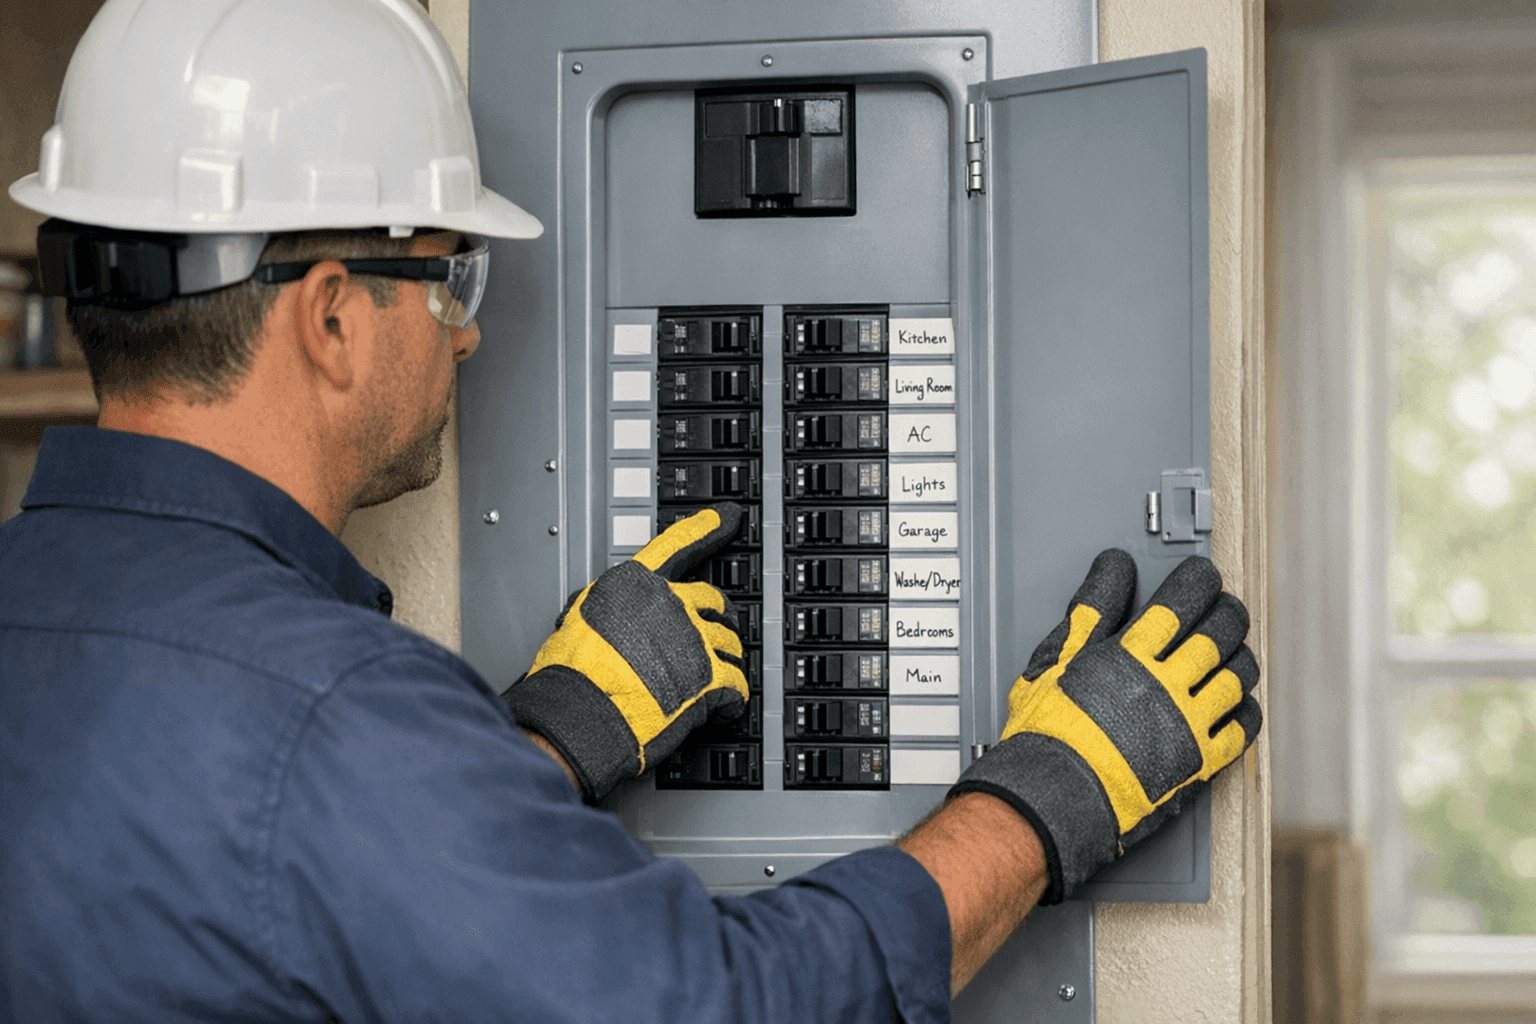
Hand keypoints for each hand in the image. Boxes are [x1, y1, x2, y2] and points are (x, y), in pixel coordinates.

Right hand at [501, 504, 747, 800]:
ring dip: (727, 661)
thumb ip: (611, 606)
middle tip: (715, 638)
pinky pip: (738, 684)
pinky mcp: (710, 677)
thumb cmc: (570, 675)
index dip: (708, 527)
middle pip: (714, 601)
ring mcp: (694, 638)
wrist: (579, 715)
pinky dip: (733, 699)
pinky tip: (722, 708)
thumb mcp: (579, 618)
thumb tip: (616, 616)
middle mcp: (669, 603)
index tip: (729, 517)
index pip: (679, 544)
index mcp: (636, 584)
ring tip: (713, 681)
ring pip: (731, 643)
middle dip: (719, 619)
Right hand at [950, 549, 1260, 901]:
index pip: (1181, 601)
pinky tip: (1236, 700)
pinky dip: (1246, 707)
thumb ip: (1091, 609)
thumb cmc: (1047, 732)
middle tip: (1225, 608)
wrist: (1054, 796)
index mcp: (1131, 655)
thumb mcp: (1056, 658)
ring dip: (1241, 655)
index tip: (1202, 576)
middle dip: (1228, 611)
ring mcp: (1187, 724)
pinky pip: (1242, 727)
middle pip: (1219, 632)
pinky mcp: (1199, 761)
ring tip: (1232, 649)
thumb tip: (1113, 568)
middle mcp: (1166, 685)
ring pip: (1237, 675)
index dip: (1199, 580)